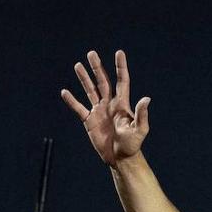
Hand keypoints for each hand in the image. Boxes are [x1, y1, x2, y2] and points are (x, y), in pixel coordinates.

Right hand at [61, 50, 150, 166]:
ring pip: (90, 90)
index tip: (119, 52)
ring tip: (78, 65)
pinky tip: (65, 92)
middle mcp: (109, 104)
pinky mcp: (89, 121)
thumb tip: (147, 99)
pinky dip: (71, 101)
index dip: (120, 67)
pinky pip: (78, 108)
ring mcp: (98, 111)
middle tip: (91, 53)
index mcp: (122, 104)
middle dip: (97, 67)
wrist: (120, 158)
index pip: (122, 81)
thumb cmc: (132, 145)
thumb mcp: (140, 130)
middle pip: (103, 81)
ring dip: (84, 78)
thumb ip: (141, 114)